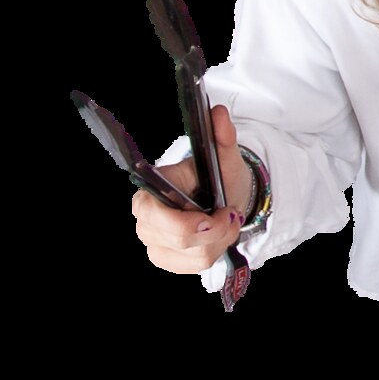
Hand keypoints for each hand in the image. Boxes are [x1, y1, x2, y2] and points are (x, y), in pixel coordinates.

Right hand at [131, 105, 253, 273]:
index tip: (220, 213)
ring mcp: (155, 243)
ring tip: (227, 221)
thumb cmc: (218, 175)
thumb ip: (222, 136)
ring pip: (193, 256)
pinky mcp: (167, 259)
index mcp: (150, 191)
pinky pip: (196, 267)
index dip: (187, 222)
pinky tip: (218, 236)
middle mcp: (146, 220)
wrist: (223, 195)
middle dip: (216, 230)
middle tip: (231, 213)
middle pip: (178, 240)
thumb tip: (218, 113)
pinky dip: (215, 252)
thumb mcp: (224, 155)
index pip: (153, 215)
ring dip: (221, 240)